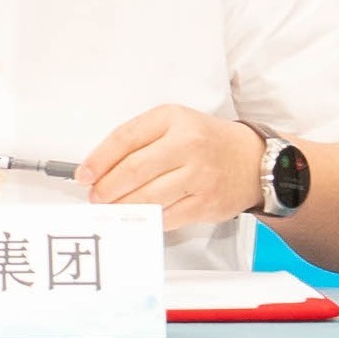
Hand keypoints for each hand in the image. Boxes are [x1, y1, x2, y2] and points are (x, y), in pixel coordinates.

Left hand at [79, 101, 265, 231]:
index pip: (125, 138)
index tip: (84, 175)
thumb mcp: (175, 124)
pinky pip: (166, 216)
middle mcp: (188, 144)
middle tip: (95, 196)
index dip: (99, 160)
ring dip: (122, 206)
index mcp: (174, 119)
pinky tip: (138, 216)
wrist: (254, 160)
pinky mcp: (206, 203)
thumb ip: (141, 140)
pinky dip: (147, 219)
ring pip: (147, 197)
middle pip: (133, 170)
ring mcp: (199, 176)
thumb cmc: (209, 142)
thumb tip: (102, 167)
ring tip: (111, 208)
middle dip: (106, 188)